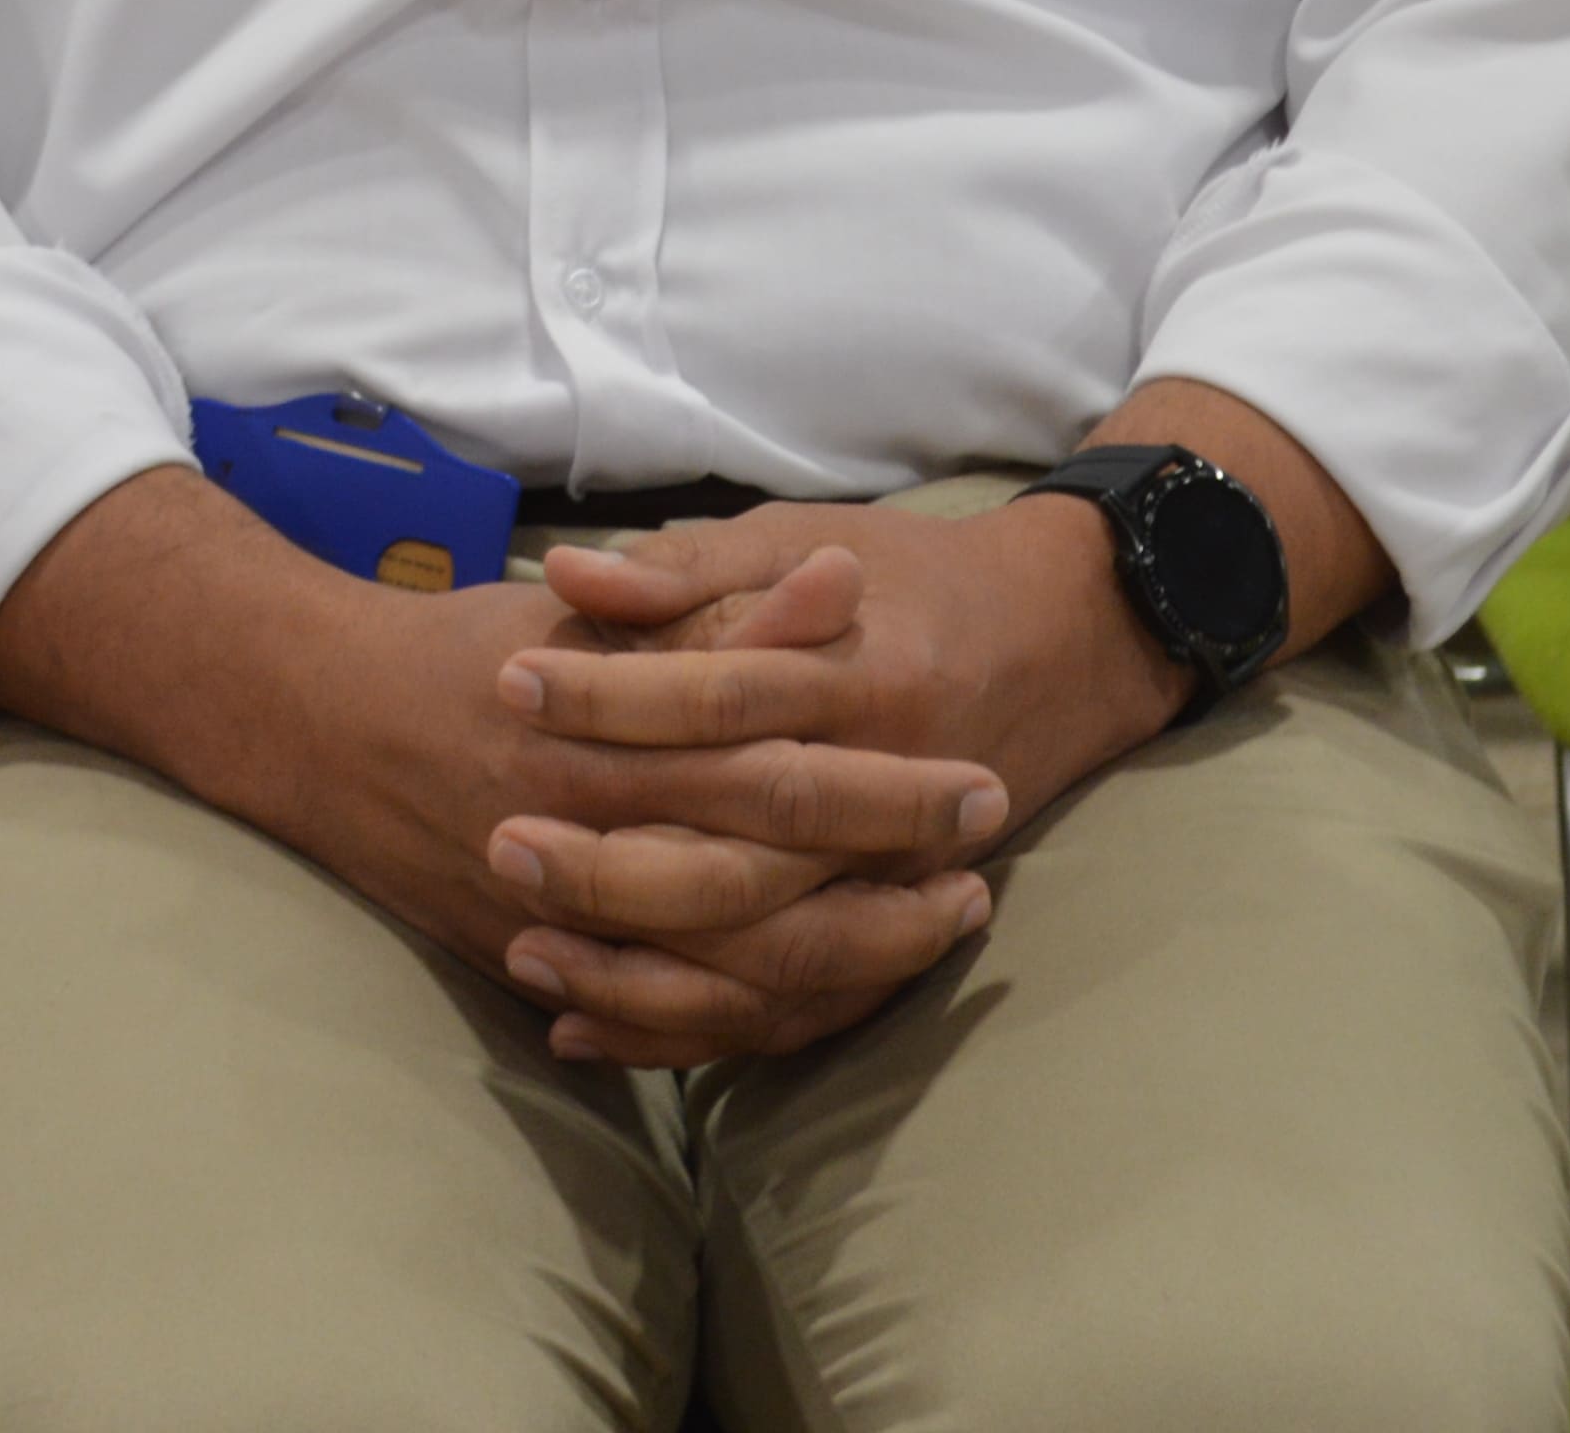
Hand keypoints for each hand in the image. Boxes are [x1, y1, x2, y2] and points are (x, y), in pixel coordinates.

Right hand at [262, 564, 1005, 1069]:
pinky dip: (742, 1026)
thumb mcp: (594, 612)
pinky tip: (821, 1006)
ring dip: (842, 965)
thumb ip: (721, 610)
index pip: (778, 773)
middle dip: (888, 887)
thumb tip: (844, 586)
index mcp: (610, 736)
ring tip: (929, 935)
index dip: (887, 790)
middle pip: (767, 885)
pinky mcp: (533, 962)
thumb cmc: (473, 650)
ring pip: (723, 975)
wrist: (319, 721)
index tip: (977, 784)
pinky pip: (658, 1022)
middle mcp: (586, 835)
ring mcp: (558, 917)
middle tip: (981, 875)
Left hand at [486, 500, 1190, 1059]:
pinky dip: (684, 1031)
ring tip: (526, 948)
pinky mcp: (886, 931)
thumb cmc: (912, 579)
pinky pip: (786, 1014)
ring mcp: (894, 878)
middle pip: (742, 854)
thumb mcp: (803, 538)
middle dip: (612, 861)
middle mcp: (886, 792)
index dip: (613, 696)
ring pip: (762, 959)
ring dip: (638, 969)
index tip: (512, 685)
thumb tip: (573, 573)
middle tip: (501, 842)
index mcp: (862, 678)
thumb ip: (692, 568)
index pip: (721, 698)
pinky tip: (582, 1030)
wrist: (1068, 638)